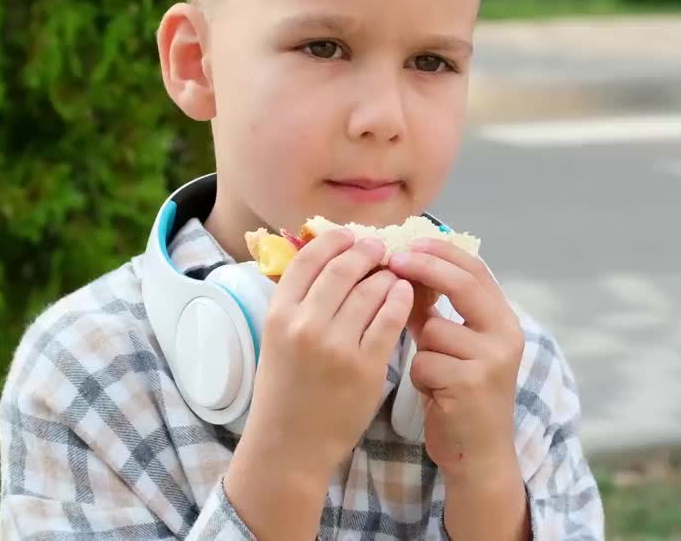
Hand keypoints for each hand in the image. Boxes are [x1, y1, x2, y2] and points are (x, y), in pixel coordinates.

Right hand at [225, 229, 413, 538]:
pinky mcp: (366, 366)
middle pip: (343, 267)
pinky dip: (400, 299)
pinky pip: (390, 318)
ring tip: (394, 274)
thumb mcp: (277, 339)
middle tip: (379, 249)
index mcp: (278, 315)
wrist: (290, 445)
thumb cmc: (285, 390)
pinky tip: (404, 295)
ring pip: (372, 289)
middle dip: (366, 251)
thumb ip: (299, 303)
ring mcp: (337, 346)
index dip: (333, 240)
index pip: (308, 259)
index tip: (349, 236)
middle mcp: (305, 325)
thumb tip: (330, 260)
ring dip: (388, 275)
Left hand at [387, 239, 524, 484]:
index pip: (476, 270)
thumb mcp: (452, 346)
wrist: (478, 454)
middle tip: (392, 259)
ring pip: (433, 330)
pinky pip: (424, 362)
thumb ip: (434, 311)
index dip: (441, 252)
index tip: (409, 242)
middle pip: (463, 285)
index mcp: (504, 320)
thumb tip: (400, 270)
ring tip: (433, 374)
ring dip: (421, 349)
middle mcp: (506, 336)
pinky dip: (420, 377)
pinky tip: (434, 394)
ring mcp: (491, 360)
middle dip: (424, 268)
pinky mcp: (471, 385)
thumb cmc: (459, 394)